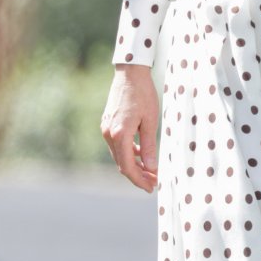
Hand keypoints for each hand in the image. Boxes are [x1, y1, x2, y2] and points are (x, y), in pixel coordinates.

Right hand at [101, 64, 159, 191]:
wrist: (130, 73)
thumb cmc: (143, 94)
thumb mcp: (150, 121)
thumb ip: (149, 146)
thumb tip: (151, 168)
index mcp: (119, 134)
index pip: (127, 166)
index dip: (139, 180)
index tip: (151, 187)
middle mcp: (108, 133)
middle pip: (122, 163)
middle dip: (138, 175)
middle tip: (154, 183)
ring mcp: (106, 128)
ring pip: (119, 155)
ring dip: (134, 165)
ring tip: (151, 171)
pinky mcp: (107, 124)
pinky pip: (118, 145)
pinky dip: (129, 152)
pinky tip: (142, 154)